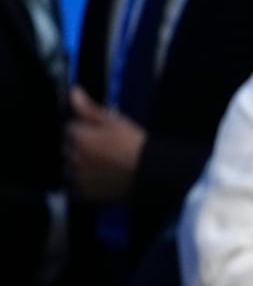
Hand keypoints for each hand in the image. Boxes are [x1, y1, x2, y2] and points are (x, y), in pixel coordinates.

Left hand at [65, 87, 145, 202]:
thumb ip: (89, 109)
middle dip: (81, 147)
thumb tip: (73, 91)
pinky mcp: (83, 193)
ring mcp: (76, 177)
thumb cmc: (133, 143)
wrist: (149, 172)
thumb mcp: (114, 121)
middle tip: (104, 150)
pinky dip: (83, 184)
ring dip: (80, 166)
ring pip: (71, 168)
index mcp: (77, 137)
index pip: (71, 129)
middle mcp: (71, 157)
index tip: (100, 134)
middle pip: (69, 149)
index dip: (85, 130)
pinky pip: (76, 187)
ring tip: (103, 166)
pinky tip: (99, 180)